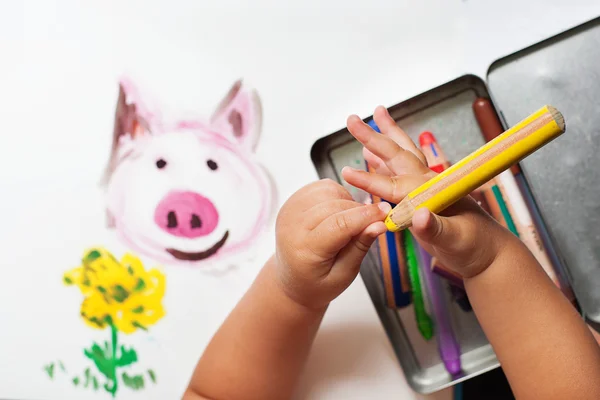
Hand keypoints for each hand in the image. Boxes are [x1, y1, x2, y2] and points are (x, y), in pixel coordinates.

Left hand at [275, 179, 390, 308]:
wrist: (292, 280)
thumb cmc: (318, 283)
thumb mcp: (344, 274)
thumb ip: (360, 247)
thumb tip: (379, 224)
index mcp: (304, 249)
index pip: (339, 225)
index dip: (365, 216)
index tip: (386, 212)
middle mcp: (292, 226)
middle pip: (334, 205)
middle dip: (359, 210)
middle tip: (372, 222)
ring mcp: (289, 211)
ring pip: (328, 191)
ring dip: (347, 201)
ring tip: (350, 221)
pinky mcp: (292, 201)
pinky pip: (320, 187)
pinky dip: (336, 194)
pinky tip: (338, 212)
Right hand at [342, 106, 518, 278]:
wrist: (489, 253)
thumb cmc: (475, 246)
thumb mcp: (456, 240)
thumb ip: (436, 229)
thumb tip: (420, 216)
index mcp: (432, 192)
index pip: (396, 185)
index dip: (370, 180)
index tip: (347, 173)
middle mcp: (428, 183)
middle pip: (397, 155)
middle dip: (374, 137)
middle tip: (352, 119)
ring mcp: (426, 187)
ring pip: (402, 156)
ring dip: (385, 138)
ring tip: (372, 120)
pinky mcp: (424, 195)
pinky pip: (401, 172)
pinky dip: (385, 162)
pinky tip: (374, 157)